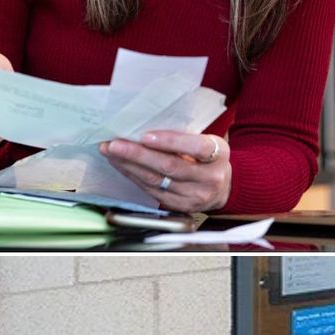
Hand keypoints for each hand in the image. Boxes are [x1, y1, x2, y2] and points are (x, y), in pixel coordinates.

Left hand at [99, 131, 231, 212]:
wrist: (224, 188)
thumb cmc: (211, 159)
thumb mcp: (210, 142)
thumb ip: (187, 138)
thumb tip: (147, 127)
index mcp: (219, 156)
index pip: (196, 147)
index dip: (170, 141)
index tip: (145, 136)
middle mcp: (209, 179)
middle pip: (169, 166)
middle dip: (137, 154)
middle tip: (114, 144)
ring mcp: (193, 196)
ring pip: (155, 180)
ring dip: (129, 166)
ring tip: (111, 152)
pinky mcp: (178, 207)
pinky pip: (151, 191)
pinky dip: (133, 177)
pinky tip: (122, 166)